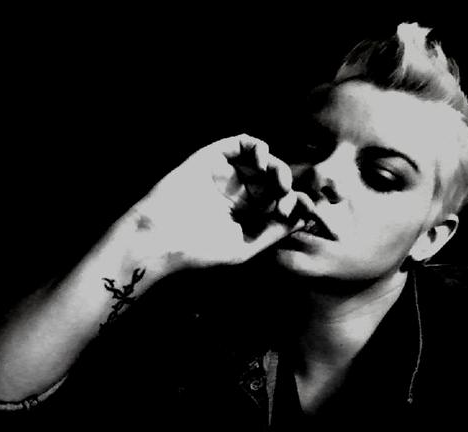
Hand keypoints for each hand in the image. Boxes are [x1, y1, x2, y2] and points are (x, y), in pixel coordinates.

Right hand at [130, 134, 309, 269]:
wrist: (161, 238)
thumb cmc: (199, 251)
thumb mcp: (245, 246)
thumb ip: (275, 231)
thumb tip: (307, 215)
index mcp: (246, 218)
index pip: (280, 203)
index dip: (297, 203)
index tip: (306, 210)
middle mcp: (238, 194)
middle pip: (275, 181)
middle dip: (287, 187)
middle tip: (285, 199)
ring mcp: (225, 175)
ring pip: (262, 161)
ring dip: (277, 167)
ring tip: (279, 182)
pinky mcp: (211, 158)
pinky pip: (240, 143)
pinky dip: (257, 147)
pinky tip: (262, 162)